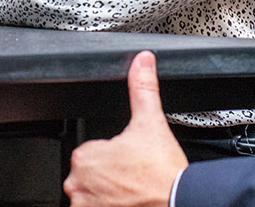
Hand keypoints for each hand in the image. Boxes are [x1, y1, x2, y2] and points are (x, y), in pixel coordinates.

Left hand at [64, 51, 187, 206]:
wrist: (176, 203)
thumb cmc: (162, 173)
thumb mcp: (151, 122)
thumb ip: (143, 88)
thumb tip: (142, 61)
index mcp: (86, 156)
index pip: (92, 152)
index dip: (112, 156)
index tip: (129, 161)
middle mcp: (78, 184)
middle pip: (90, 176)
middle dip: (108, 177)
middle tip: (132, 177)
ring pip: (91, 196)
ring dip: (107, 196)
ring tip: (131, 192)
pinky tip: (126, 203)